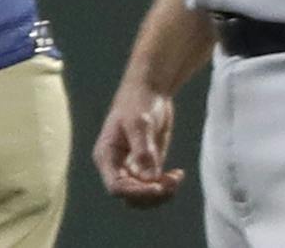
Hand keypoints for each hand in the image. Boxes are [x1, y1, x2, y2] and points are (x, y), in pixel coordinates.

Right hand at [93, 81, 183, 208]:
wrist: (149, 89)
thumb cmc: (138, 102)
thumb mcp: (139, 123)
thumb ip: (143, 151)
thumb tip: (149, 179)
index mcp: (106, 156)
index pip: (116, 187)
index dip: (136, 192)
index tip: (157, 187)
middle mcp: (116, 166)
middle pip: (130, 196)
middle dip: (151, 194)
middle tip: (171, 181)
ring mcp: (132, 167)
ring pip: (143, 196)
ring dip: (161, 193)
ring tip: (176, 178)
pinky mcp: (147, 166)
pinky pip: (155, 186)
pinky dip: (167, 186)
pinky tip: (178, 174)